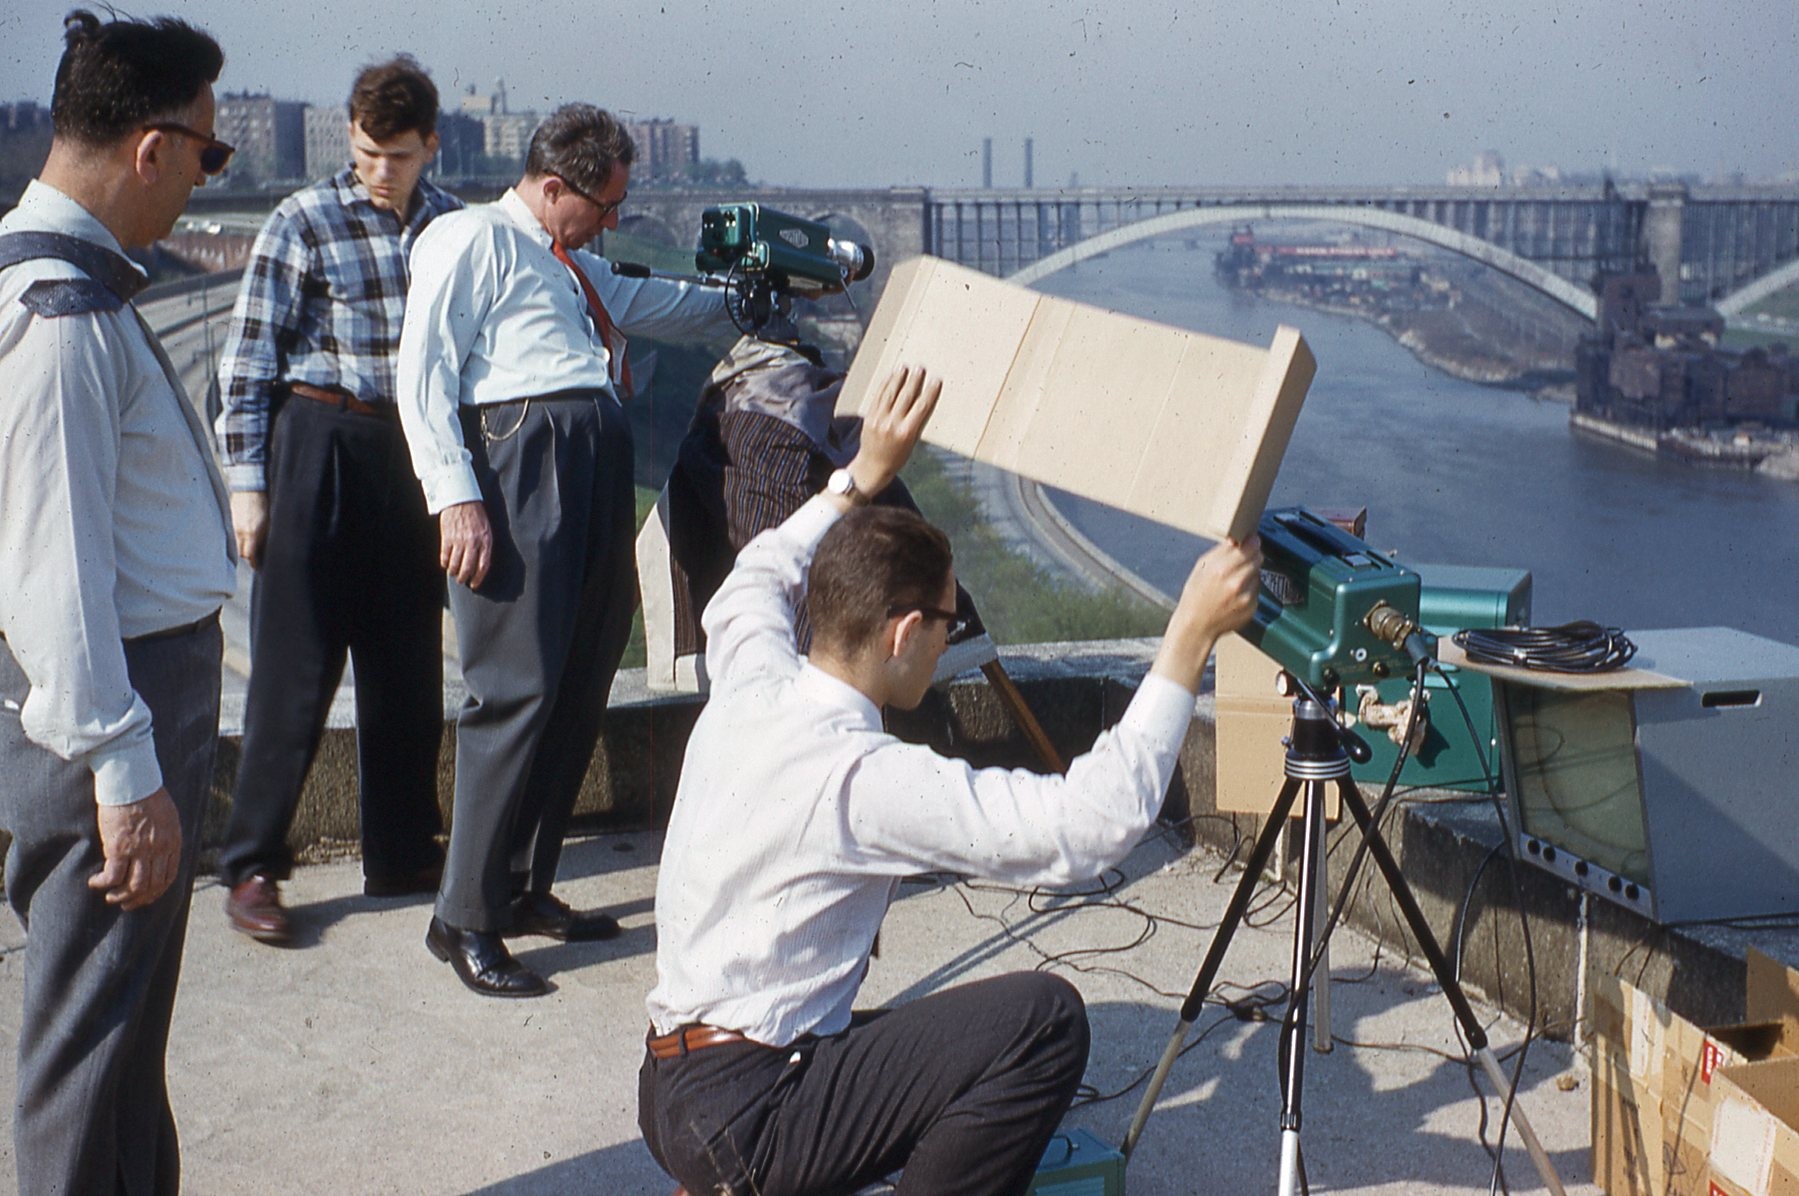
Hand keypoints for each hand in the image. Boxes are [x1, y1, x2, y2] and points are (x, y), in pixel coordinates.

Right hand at [89, 788, 183, 909]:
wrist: (132, 780)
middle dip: (139, 899)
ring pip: (134, 886)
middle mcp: (159, 849)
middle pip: (152, 886)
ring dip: (121, 896)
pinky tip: (95, 882)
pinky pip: (112, 876)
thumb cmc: (147, 793)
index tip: (146, 896)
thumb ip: (165, 835)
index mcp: (173, 841)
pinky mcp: (118, 848)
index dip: (157, 891)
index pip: (169, 876)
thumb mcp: (167, 816)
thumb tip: (158, 851)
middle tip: (126, 904)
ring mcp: (140, 850)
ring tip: (111, 897)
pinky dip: (103, 883)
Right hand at [230, 491, 269, 569]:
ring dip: (243, 548)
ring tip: (250, 547)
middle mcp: (241, 532)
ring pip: (237, 544)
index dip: (254, 563)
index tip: (258, 567)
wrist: (249, 488)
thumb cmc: (263, 503)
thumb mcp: (269, 521)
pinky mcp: (230, 521)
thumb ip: (266, 536)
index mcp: (252, 533)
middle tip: (255, 559)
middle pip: (242, 552)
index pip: (250, 555)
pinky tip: (245, 536)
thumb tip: (267, 548)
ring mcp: (234, 526)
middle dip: (248, 557)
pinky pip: (233, 535)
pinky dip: (239, 539)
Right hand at [440, 500, 492, 587]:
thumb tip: (480, 564)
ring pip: (455, 564)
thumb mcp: (486, 529)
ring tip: (453, 573)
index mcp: (486, 540)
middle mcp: (473, 542)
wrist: (461, 499)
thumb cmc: (476, 514)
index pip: (483, 565)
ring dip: (453, 572)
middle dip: (464, 577)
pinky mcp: (447, 537)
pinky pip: (445, 556)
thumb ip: (484, 546)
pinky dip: (444, 563)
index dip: (478, 578)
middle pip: (468, 567)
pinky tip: (445, 564)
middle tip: (462, 581)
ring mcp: (459, 540)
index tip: (475, 585)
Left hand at [842, 365, 941, 501]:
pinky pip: (877, 397)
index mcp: (906, 433)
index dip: (929, 392)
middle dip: (914, 381)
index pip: (921, 407)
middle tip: (920, 368)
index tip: (936, 380)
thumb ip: (914, 424)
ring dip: (898, 378)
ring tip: (904, 367)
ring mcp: (879, 420)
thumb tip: (921, 402)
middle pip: (906, 397)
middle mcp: (892, 424)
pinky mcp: (869, 417)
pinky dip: (884, 385)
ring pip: (890, 394)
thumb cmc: (896, 457)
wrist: (872, 467)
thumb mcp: (911, 443)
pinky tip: (889, 377)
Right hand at [1152, 535, 1263, 693]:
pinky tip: (1235, 595)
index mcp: (1221, 569)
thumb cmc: (1195, 596)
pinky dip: (1249, 589)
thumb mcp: (1201, 568)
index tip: (1251, 540)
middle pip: (1257, 558)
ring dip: (1250, 574)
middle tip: (1241, 561)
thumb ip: (1220, 552)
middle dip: (1251, 557)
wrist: (1196, 626)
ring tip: (1233, 582)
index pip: (1249, 547)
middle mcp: (1236, 582)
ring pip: (1258, 573)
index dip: (1251, 542)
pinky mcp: (1252, 606)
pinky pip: (1257, 590)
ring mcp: (1246, 596)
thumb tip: (1236, 539)